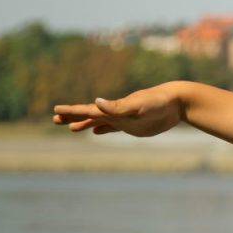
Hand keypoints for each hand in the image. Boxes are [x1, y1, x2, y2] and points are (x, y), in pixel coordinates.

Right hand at [52, 84, 183, 137]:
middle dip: (72, 118)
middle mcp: (116, 113)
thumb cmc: (159, 102)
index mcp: (114, 108)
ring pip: (99, 122)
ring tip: (72, 128)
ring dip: (85, 124)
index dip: (71, 111)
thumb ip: (117, 106)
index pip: (88, 110)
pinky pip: (114, 127)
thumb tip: (96, 103)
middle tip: (55, 119)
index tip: (55, 110)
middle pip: (89, 116)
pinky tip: (97, 131)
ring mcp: (124, 119)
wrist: (177, 102)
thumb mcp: (138, 106)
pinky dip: (103, 129)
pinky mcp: (134, 125)